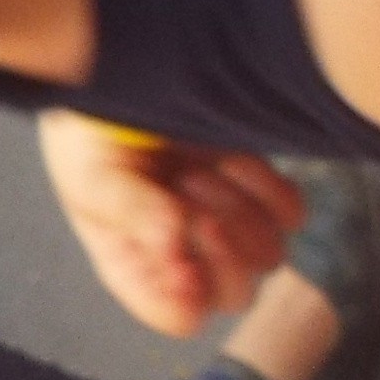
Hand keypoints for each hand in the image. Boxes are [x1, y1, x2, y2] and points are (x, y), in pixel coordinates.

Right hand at [38, 115, 298, 332]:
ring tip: (196, 168)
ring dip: (236, 209)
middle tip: (186, 192)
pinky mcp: (257, 186)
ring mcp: (226, 220)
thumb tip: (173, 244)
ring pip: (267, 254)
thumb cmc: (88, 129)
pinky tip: (231, 159)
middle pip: (235, 292)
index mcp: (137, 264)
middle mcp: (186, 253)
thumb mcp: (92, 174)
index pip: (179, 314)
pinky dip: (268, 189)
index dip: (188, 291)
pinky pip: (290, 214)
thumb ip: (129, 213)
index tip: (180, 249)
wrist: (121, 65)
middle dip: (219, 244)